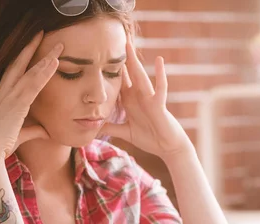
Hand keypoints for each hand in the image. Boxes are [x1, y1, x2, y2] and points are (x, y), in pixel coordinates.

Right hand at [0, 31, 62, 159]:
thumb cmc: (1, 146)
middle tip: (41, 33)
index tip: (32, 46)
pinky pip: (33, 84)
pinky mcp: (16, 105)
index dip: (23, 58)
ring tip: (58, 47)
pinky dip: (44, 73)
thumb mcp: (21, 135)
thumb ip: (34, 131)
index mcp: (2, 98)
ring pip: (29, 72)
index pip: (13, 72)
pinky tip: (54, 63)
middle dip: (31, 48)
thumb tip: (45, 131)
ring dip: (44, 59)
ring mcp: (8, 98)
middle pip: (18, 64)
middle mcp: (3, 94)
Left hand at [101, 38, 193, 160]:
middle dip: (119, 59)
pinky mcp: (159, 104)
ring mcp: (149, 98)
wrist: (167, 147)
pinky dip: (161, 74)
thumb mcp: (125, 132)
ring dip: (134, 61)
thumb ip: (110, 128)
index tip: (98, 56)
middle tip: (111, 41)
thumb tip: (92, 129)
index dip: (108, 70)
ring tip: (128, 44)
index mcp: (130, 101)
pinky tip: (159, 60)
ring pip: (140, 76)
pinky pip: (161, 87)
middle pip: (127, 74)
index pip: (117, 82)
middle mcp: (138, 96)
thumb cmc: (150, 138)